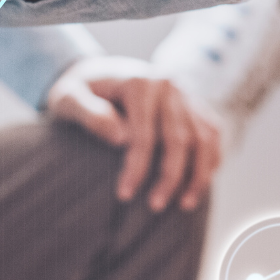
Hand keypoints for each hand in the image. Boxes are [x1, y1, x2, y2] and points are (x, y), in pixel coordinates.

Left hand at [45, 56, 220, 211]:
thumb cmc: (78, 91)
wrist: (95, 73)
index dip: (137, 167)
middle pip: (179, 138)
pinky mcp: (193, 103)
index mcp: (139, 83)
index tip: (124, 195)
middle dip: (170, 177)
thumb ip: (88, 113)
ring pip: (204, 137)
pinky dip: (212, 158)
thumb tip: (120, 139)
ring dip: (199, 173)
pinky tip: (201, 184)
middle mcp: (168, 86)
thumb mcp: (67, 97)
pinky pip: (212, 132)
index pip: (144, 134)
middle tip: (155, 206)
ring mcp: (185, 93)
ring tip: (186, 204)